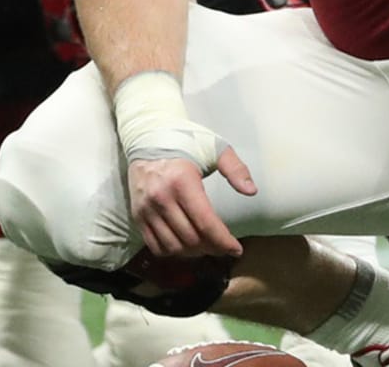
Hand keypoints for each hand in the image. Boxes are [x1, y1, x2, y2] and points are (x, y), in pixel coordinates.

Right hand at [127, 147, 255, 258]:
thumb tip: (251, 191)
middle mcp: (161, 197)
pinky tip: (186, 246)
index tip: (236, 249)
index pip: (205, 223)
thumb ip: (235, 169)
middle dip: (212, 248)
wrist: (147, 135)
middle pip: (190, 238)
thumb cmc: (185, 140)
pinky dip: (173, 252)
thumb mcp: (214, 147)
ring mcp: (146, 208)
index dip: (223, 241)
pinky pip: (155, 245)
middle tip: (224, 246)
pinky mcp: (137, 214)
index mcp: (182, 180)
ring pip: (173, 247)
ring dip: (194, 253)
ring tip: (207, 246)